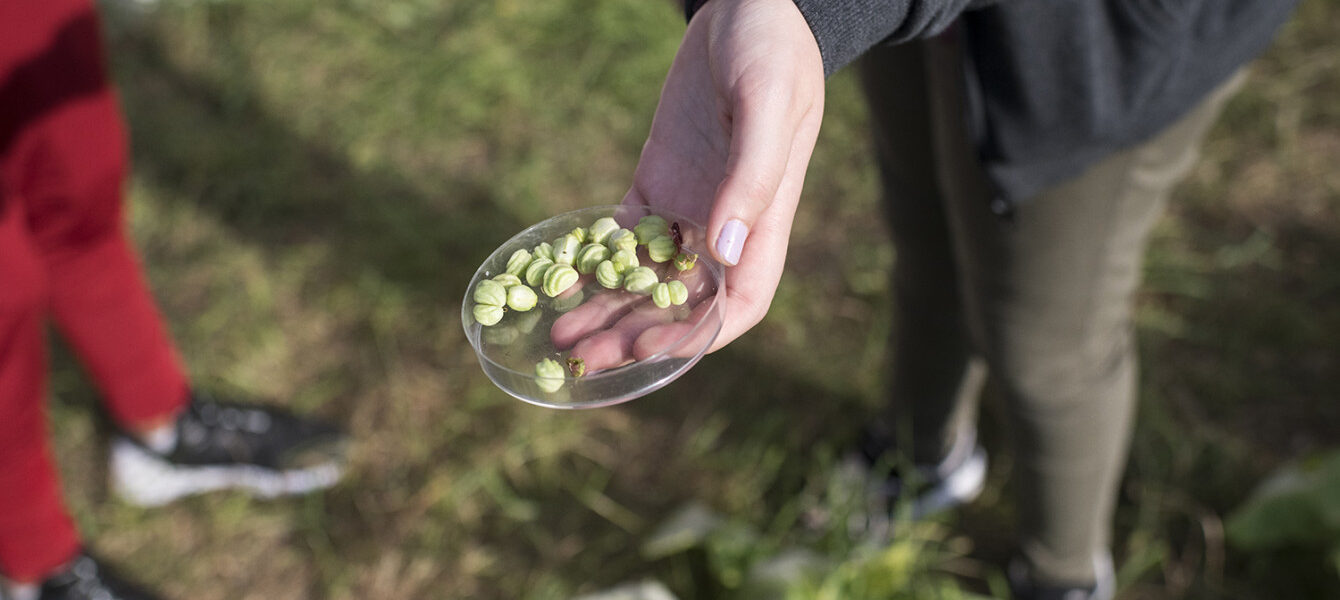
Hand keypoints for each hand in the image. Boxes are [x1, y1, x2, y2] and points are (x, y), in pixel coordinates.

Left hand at [551, 0, 824, 368]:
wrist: (746, 0)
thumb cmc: (770, 46)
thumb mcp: (767, 102)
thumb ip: (751, 176)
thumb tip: (724, 253)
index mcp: (765, 216)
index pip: (741, 302)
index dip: (699, 336)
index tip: (652, 352)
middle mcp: (726, 222)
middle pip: (683, 301)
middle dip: (637, 334)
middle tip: (586, 358)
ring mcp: (690, 203)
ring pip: (647, 277)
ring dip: (609, 309)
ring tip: (563, 334)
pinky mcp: (657, 179)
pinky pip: (623, 236)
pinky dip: (595, 263)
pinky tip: (559, 282)